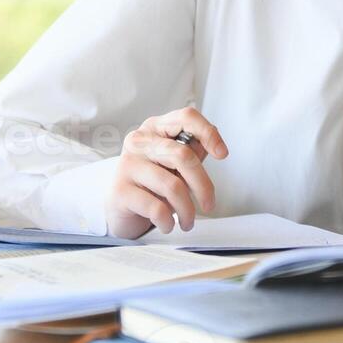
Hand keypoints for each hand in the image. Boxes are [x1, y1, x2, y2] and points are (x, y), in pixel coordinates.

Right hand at [105, 105, 228, 237]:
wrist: (120, 207)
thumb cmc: (153, 182)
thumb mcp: (176, 163)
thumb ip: (194, 151)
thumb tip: (216, 147)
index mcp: (156, 128)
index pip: (186, 118)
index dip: (208, 133)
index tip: (223, 154)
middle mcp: (139, 141)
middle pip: (183, 156)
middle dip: (203, 185)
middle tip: (209, 204)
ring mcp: (127, 164)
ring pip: (172, 185)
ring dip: (187, 210)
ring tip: (188, 221)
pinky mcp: (120, 191)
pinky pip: (156, 207)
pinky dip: (168, 221)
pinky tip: (168, 225)